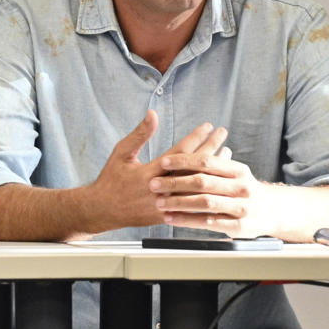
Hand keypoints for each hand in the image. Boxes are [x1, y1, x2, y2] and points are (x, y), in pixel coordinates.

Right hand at [80, 113, 226, 231]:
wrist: (102, 211)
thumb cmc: (110, 181)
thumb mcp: (121, 154)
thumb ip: (139, 135)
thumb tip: (152, 115)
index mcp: (148, 173)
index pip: (179, 152)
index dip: (195, 138)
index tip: (207, 126)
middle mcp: (160, 188)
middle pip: (193, 167)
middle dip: (211, 148)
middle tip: (222, 133)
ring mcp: (166, 203)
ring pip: (197, 186)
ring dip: (213, 168)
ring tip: (226, 152)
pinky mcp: (168, 214)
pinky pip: (193, 201)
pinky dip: (206, 187)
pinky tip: (215, 178)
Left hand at [152, 142, 281, 236]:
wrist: (274, 212)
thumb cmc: (246, 190)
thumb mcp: (236, 174)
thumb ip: (215, 164)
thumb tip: (190, 146)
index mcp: (238, 171)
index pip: (207, 162)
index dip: (183, 161)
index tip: (163, 162)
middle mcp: (241, 187)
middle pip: (203, 182)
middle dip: (175, 182)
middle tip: (154, 184)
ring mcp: (241, 207)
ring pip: (205, 203)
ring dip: (178, 202)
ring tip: (159, 202)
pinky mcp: (238, 226)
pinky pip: (208, 222)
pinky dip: (187, 220)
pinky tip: (172, 218)